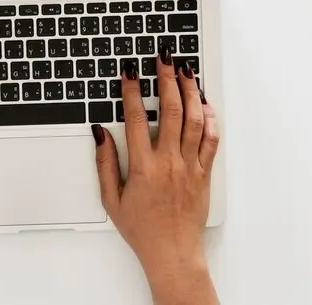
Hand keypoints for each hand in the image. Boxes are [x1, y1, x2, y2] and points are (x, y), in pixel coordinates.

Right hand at [94, 54, 219, 304]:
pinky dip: (210, 118)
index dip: (131, 91)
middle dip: (166, 79)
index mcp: (144, 167)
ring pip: (194, 120)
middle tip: (163, 59)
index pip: (135, 119)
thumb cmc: (142, 229)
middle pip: (170, 110)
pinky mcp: (205, 173)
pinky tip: (205, 103)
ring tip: (186, 71)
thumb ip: (105, 164)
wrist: (173, 252)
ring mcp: (190, 166)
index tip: (129, 72)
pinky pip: (210, 140)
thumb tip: (100, 134)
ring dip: (190, 92)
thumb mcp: (112, 199)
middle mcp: (169, 162)